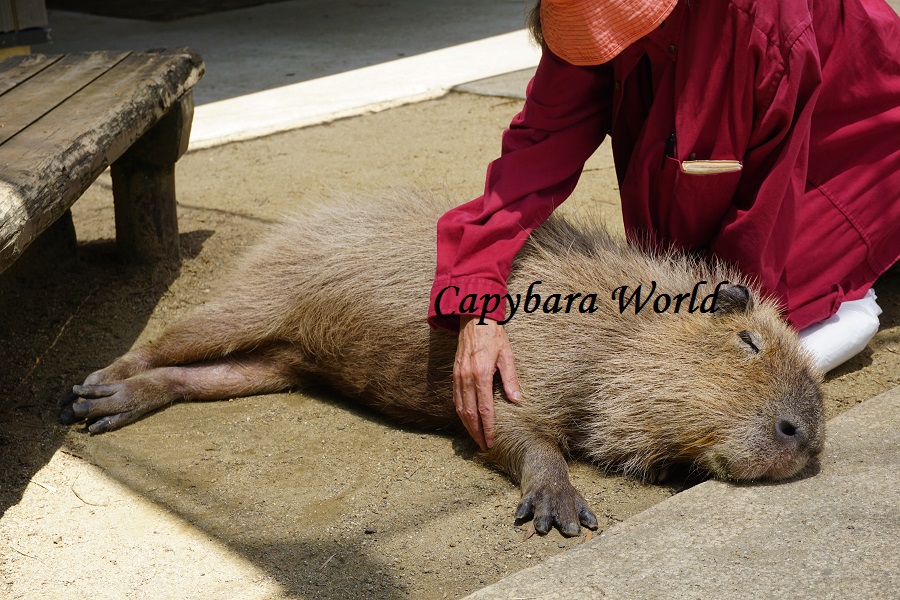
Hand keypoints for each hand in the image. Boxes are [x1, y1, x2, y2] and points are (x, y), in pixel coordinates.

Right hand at [453, 315, 521, 450]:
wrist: (474, 319)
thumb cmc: (493, 335)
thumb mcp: (507, 355)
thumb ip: (510, 378)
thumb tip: (516, 399)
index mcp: (481, 374)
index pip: (484, 409)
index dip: (488, 427)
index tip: (491, 440)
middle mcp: (466, 378)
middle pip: (469, 413)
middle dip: (476, 432)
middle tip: (484, 446)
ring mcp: (458, 376)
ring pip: (460, 408)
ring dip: (467, 426)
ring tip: (476, 438)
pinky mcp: (454, 374)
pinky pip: (456, 398)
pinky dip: (461, 413)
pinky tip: (467, 420)